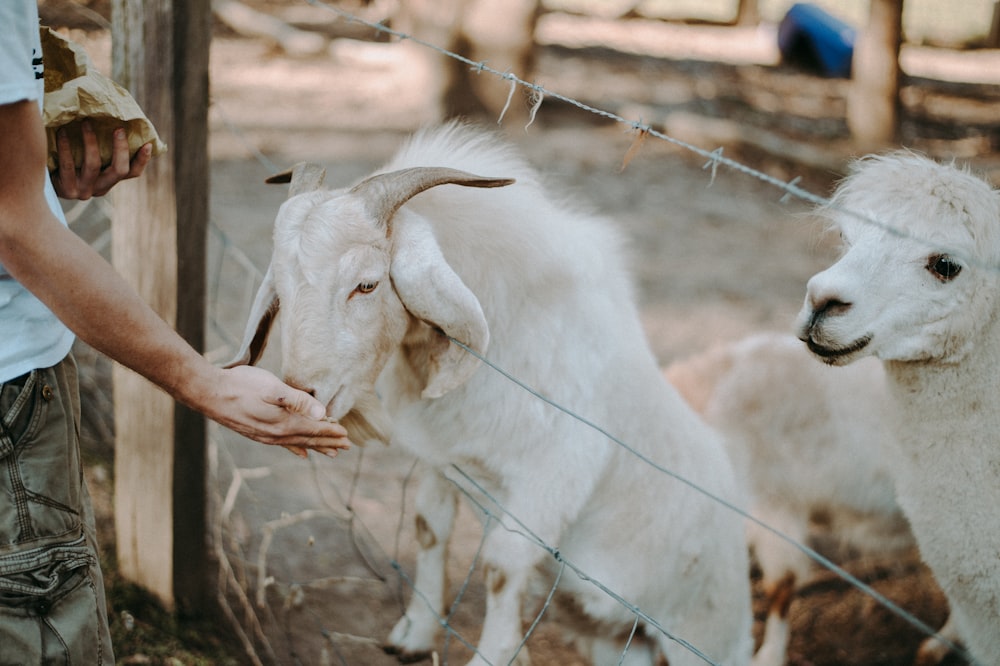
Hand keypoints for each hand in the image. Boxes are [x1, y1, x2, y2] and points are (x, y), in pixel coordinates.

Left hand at [51, 121, 151, 199]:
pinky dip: (66, 147)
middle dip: (120, 148)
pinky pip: (69, 165)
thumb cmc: (63, 162)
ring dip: (91, 141)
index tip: (147, 143)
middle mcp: (100, 189)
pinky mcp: (67, 190)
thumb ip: (98, 145)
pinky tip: (62, 132)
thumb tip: (108, 114)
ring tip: (85, 123)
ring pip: (94, 165)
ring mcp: (84, 191)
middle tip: (118, 129)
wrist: (38, 183)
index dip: (142, 160)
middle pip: (119, 170)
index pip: (132, 173)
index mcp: (109, 181)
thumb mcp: (83, 157)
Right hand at [205, 365, 351, 458]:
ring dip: (316, 446)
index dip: (332, 431)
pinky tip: (300, 453)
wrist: (209, 393)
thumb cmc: (242, 386)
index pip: (314, 429)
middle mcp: (277, 434)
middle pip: (309, 440)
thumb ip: (299, 400)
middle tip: (347, 446)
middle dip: (329, 442)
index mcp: (284, 423)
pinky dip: (296, 449)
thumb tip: (322, 413)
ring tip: (331, 452)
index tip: (347, 435)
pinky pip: (283, 445)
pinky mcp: (256, 433)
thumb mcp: (273, 388)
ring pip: (298, 444)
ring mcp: (265, 436)